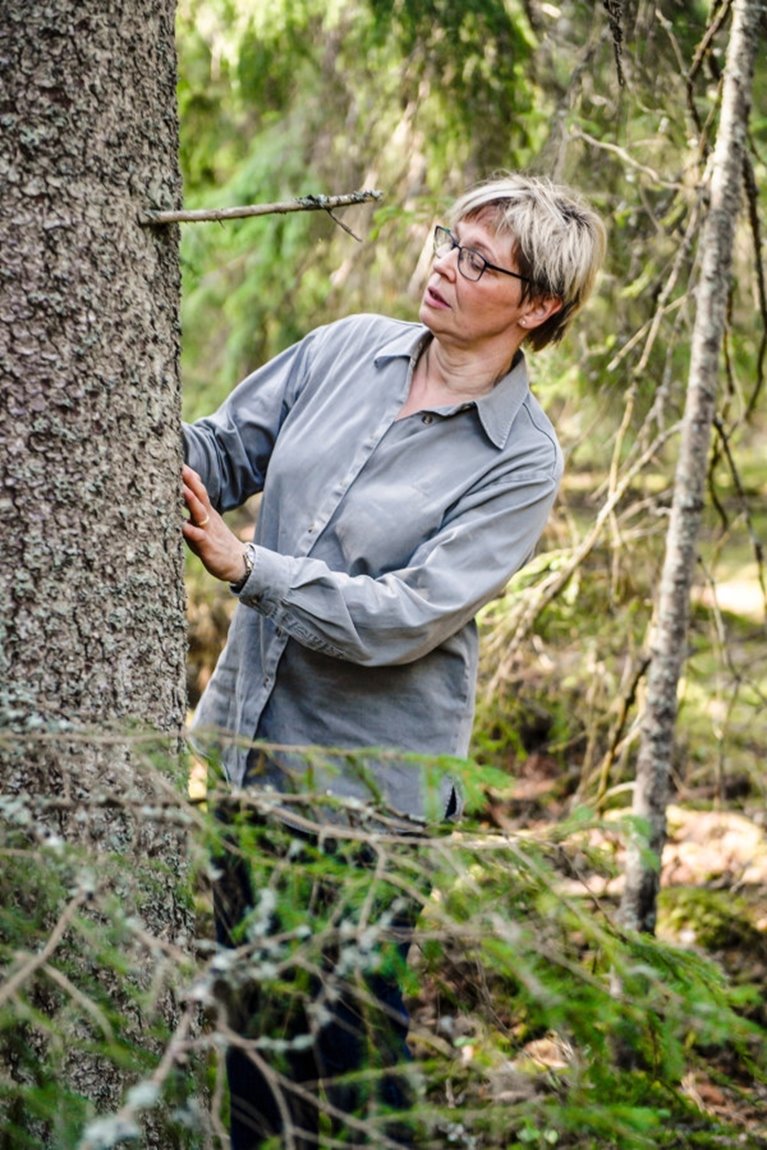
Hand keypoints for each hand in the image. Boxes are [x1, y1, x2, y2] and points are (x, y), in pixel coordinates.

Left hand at [181, 465, 248, 584]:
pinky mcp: (208, 546)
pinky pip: (198, 536)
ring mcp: (209, 530)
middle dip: (190, 481)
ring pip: (200, 512)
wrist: (238, 562)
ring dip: (191, 500)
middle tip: (179, 466)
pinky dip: (190, 530)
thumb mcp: (205, 524)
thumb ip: (193, 512)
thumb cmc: (216, 543)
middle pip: (199, 495)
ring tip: (182, 489)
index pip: (198, 489)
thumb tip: (175, 499)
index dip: (189, 476)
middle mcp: (208, 518)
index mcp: (206, 512)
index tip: (178, 461)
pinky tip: (181, 525)